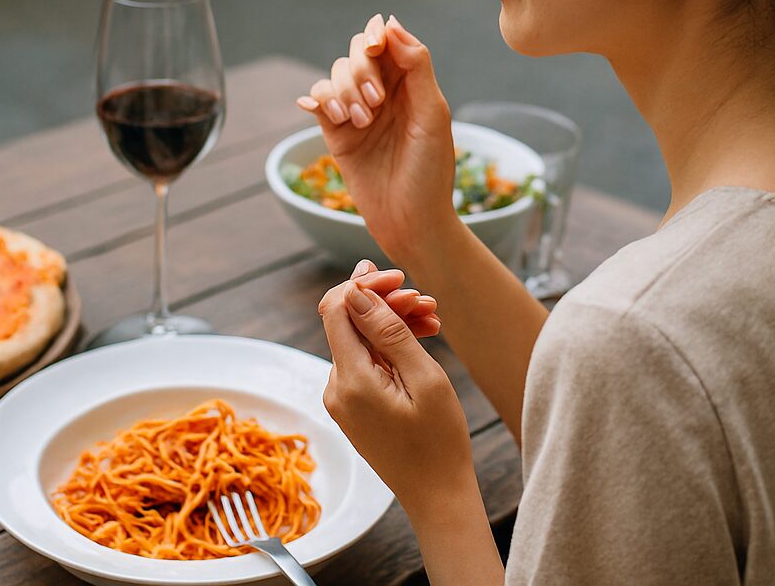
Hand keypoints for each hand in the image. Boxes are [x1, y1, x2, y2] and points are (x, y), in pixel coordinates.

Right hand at [297, 15, 455, 263]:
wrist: (410, 220)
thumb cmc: (430, 170)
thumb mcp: (432, 114)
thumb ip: (416, 66)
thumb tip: (391, 23)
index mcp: (411, 82)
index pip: (387, 41)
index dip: (377, 36)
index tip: (376, 47)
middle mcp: (383, 91)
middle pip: (357, 52)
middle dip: (362, 69)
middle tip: (376, 102)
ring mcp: (357, 110)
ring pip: (336, 73)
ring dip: (345, 92)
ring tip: (362, 123)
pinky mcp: (335, 131)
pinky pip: (317, 98)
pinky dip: (321, 101)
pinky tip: (333, 117)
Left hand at [318, 265, 471, 514]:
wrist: (437, 495)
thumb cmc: (439, 442)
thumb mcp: (424, 379)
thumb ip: (388, 331)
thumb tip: (355, 291)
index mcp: (351, 381)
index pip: (337, 308)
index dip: (366, 285)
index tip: (402, 279)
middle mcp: (336, 387)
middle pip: (349, 322)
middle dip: (387, 303)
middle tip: (430, 305)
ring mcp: (341, 398)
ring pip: (360, 340)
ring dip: (393, 324)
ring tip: (433, 322)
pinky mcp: (352, 405)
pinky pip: (365, 362)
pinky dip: (390, 347)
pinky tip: (420, 342)